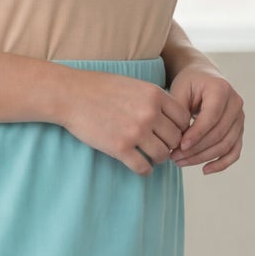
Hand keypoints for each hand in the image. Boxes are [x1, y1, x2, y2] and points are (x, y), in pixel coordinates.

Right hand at [56, 67, 192, 174]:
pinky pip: (143, 167)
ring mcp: (135, 132)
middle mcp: (149, 113)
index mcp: (155, 95)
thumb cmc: (100, 88)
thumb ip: (154, 99)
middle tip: (159, 146)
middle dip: (169, 144)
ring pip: (162, 155)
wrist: (71, 94)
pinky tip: (141, 167)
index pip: (183, 118)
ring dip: (158, 159)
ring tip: (149, 157)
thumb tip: (170, 117)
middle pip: (175, 138)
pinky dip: (145, 170)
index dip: (179, 128)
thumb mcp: (134, 85)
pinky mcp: (120, 148)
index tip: (170, 132)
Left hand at [167, 64, 243, 173]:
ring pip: (226, 145)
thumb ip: (179, 113)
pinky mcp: (239, 130)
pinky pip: (234, 151)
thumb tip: (178, 142)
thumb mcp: (180, 91)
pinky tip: (205, 170)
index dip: (195, 135)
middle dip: (196, 149)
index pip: (210, 118)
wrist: (203, 77)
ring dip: (203, 158)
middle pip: (219, 134)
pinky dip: (221, 163)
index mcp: (221, 89)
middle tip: (174, 157)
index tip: (178, 147)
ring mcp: (240, 117)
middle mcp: (235, 103)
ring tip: (181, 162)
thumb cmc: (189, 84)